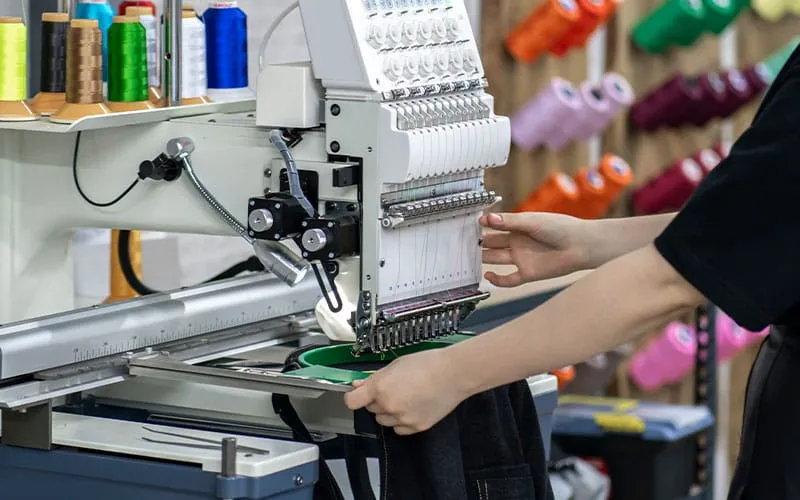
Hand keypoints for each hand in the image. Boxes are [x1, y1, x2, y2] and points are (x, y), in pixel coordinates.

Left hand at [343, 348, 469, 434]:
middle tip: (393, 388)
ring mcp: (402, 419)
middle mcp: (388, 406)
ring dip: (388, 411)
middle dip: (376, 400)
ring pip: (384, 420)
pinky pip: (399, 428)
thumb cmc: (428, 363)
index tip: (358, 394)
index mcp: (380, 387)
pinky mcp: (416, 427)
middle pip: (370, 409)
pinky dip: (401, 421)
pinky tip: (413, 406)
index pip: (352, 401)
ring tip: (405, 396)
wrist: (454, 374)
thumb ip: (375, 377)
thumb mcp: (396, 364)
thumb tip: (357, 385)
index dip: (354, 397)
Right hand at [480, 212, 589, 286]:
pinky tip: (488, 276)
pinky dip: (497, 280)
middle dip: (478, 241)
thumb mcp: (532, 221)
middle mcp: (517, 243)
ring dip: (483, 258)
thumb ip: (510, 222)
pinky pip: (508, 279)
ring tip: (470, 256)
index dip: (482, 225)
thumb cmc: (561, 228)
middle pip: (492, 243)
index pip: (495, 226)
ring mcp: (521, 258)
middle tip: (463, 241)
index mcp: (518, 227)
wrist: (580, 245)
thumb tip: (488, 219)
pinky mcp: (527, 273)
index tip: (470, 223)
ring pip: (496, 259)